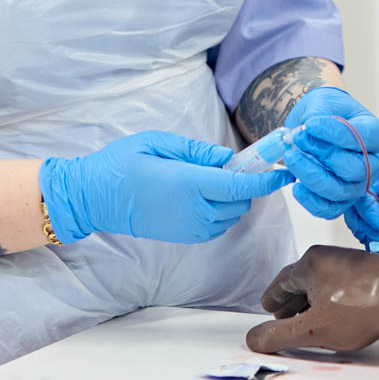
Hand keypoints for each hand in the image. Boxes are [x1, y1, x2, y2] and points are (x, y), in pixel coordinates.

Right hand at [39, 131, 289, 244]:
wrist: (94, 198)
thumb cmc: (121, 164)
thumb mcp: (158, 143)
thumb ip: (197, 151)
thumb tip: (229, 158)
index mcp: (188, 183)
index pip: (240, 183)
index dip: (266, 178)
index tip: (284, 170)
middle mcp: (194, 210)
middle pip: (241, 200)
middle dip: (247, 183)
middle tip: (236, 163)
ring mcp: (189, 227)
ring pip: (231, 214)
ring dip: (234, 197)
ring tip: (212, 178)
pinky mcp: (184, 237)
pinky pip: (218, 225)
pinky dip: (221, 210)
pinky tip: (203, 194)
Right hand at [246, 246, 378, 353]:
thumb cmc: (366, 307)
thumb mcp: (313, 330)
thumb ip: (280, 336)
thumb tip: (253, 339)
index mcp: (312, 262)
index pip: (282, 281)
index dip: (273, 298)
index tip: (266, 307)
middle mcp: (332, 258)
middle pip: (303, 282)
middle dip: (291, 302)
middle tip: (281, 318)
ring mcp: (354, 266)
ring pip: (325, 286)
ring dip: (313, 305)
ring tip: (308, 323)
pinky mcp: (372, 278)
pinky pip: (343, 290)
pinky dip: (333, 304)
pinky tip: (338, 322)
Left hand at [281, 87, 378, 217]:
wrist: (317, 125)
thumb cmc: (326, 111)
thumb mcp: (324, 102)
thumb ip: (318, 115)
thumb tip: (308, 132)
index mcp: (378, 134)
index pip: (363, 138)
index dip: (336, 133)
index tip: (309, 124)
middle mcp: (374, 163)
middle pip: (356, 170)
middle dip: (324, 155)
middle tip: (299, 138)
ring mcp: (359, 184)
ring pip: (341, 191)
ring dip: (312, 177)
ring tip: (292, 158)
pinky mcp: (342, 199)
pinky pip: (329, 209)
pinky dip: (311, 201)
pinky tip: (296, 186)